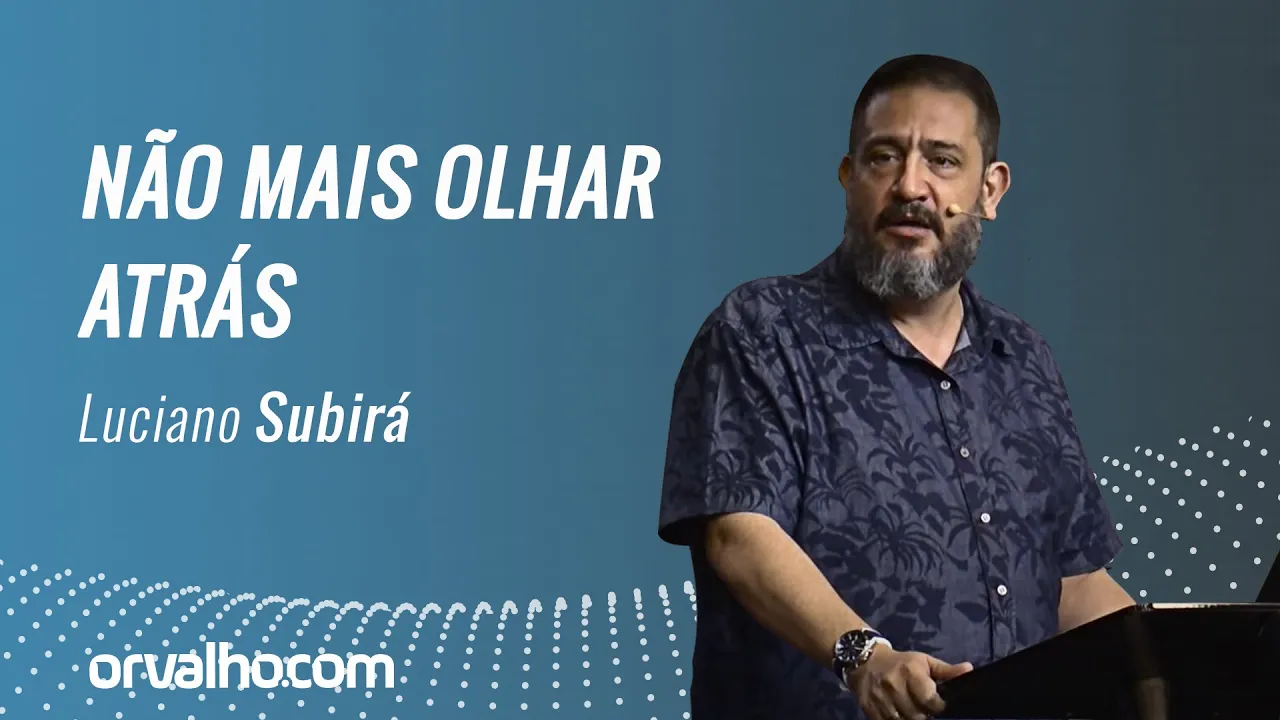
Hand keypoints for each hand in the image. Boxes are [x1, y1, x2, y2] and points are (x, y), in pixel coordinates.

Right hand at [846, 647, 972, 719]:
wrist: (866, 660)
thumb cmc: (901, 663)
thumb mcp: (924, 662)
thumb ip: (946, 670)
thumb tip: (969, 670)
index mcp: (910, 672)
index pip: (930, 700)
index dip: (938, 708)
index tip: (939, 707)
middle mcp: (894, 685)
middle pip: (917, 716)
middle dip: (925, 716)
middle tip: (925, 710)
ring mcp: (879, 698)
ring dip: (909, 719)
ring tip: (912, 712)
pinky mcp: (868, 707)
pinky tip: (900, 715)